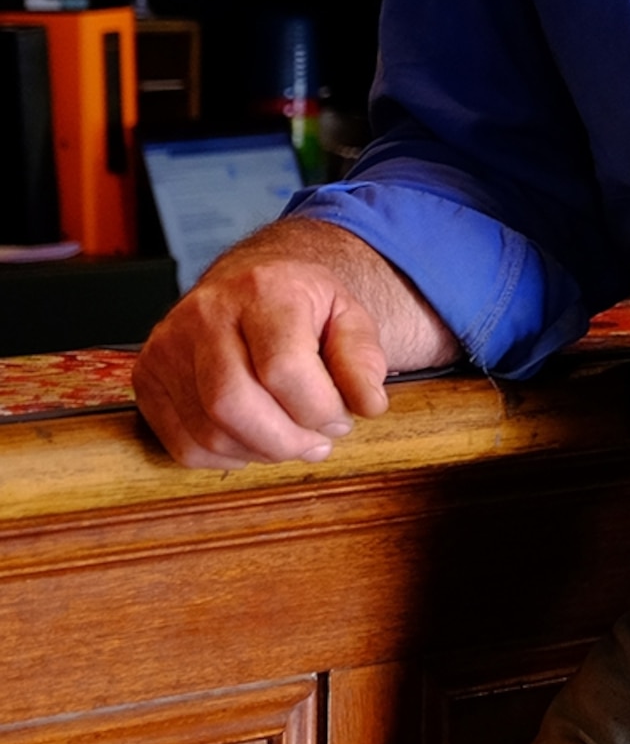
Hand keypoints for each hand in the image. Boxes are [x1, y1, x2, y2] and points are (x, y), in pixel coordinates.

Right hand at [131, 221, 452, 468]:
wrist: (250, 286)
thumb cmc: (302, 305)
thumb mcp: (348, 315)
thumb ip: (363, 358)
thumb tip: (369, 405)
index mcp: (263, 289)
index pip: (283, 367)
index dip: (318, 408)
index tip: (341, 418)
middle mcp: (205, 314)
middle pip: (233, 404)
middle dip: (286, 441)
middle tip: (317, 444)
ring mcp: (167, 347)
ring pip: (207, 431)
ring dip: (260, 453)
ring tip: (292, 442)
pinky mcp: (146, 379)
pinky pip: (182, 444)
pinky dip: (226, 457)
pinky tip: (255, 442)